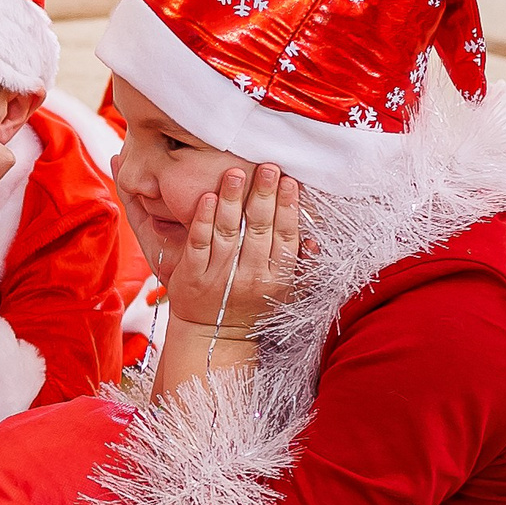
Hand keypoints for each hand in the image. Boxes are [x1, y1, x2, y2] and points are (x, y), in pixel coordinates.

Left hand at [161, 162, 304, 335]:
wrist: (213, 336)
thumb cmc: (252, 307)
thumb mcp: (285, 294)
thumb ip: (301, 266)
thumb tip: (314, 241)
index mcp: (276, 279)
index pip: (285, 237)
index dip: (288, 208)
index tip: (290, 181)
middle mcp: (249, 277)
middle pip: (258, 229)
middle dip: (264, 196)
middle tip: (267, 168)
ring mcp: (219, 276)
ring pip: (228, 232)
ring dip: (233, 200)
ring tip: (236, 173)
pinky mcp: (192, 276)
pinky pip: (198, 244)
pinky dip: (203, 220)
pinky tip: (208, 198)